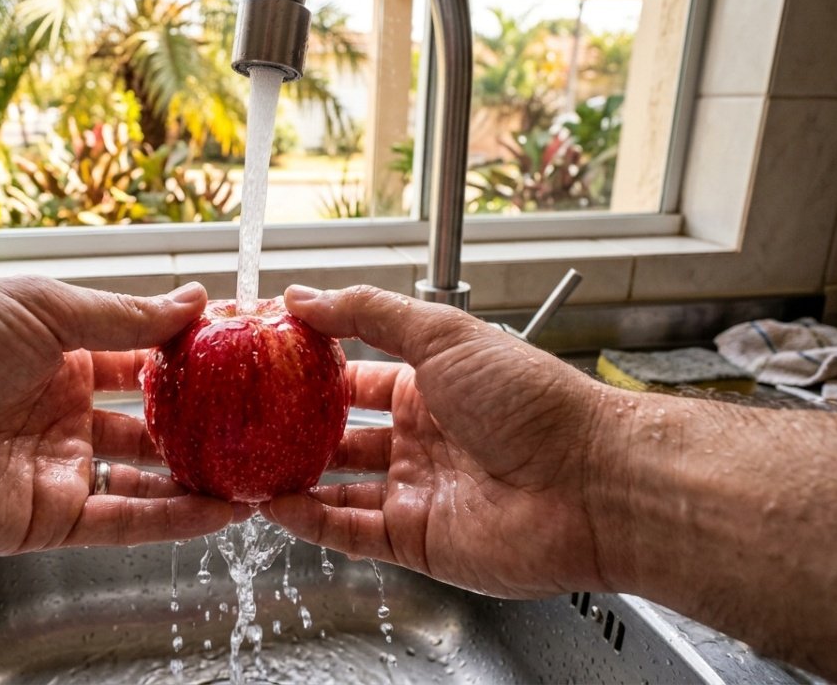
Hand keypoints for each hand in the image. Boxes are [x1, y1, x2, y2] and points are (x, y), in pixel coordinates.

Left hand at [0, 277, 233, 555]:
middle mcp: (59, 413)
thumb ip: (123, 316)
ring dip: (198, 479)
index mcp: (56, 355)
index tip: (245, 358)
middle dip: (202, 426)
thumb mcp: (43, 309)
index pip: (139, 359)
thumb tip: (195, 300)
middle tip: (261, 424)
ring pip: (144, 479)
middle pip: (147, 424)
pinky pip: (122, 523)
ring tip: (257, 473)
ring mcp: (54, 468)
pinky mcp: (45, 519)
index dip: (190, 361)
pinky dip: (173, 521)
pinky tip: (221, 511)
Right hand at [263, 285, 614, 597]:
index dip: (314, 368)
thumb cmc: (531, 402)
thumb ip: (368, 313)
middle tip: (247, 421)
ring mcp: (419, 490)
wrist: (588, 483)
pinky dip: (311, 523)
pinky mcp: (417, 539)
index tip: (266, 361)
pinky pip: (350, 532)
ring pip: (340, 487)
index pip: (358, 374)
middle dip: (296, 429)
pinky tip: (276, 507)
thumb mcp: (442, 333)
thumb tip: (303, 297)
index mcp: (432, 385)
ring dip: (296, 479)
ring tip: (248, 467)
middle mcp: (424, 438)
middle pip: (344, 434)